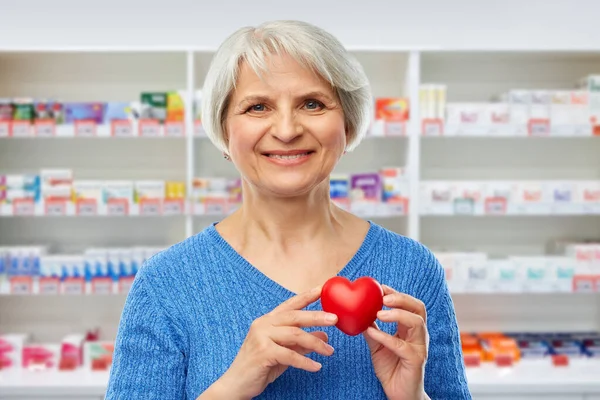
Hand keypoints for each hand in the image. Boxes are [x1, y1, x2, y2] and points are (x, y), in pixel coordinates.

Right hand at [214, 286, 337, 399]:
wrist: (236, 384)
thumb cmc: (260, 367)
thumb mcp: (285, 352)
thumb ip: (302, 342)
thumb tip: (324, 335)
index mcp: (268, 320)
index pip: (290, 305)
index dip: (307, 296)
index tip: (322, 288)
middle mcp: (263, 324)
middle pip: (295, 316)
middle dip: (317, 316)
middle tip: (335, 319)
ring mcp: (261, 337)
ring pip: (295, 335)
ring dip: (316, 343)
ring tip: (329, 351)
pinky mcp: (262, 352)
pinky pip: (290, 355)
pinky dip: (305, 362)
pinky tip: (316, 367)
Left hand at [363, 285, 428, 399]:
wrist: (398, 394)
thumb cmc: (390, 368)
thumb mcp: (377, 345)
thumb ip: (371, 329)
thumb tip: (357, 312)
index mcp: (411, 329)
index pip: (410, 304)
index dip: (396, 293)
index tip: (380, 287)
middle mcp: (419, 335)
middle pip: (419, 308)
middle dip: (401, 298)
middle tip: (383, 297)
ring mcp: (419, 347)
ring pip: (416, 323)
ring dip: (396, 314)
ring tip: (378, 313)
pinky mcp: (416, 361)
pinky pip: (402, 346)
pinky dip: (386, 336)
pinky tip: (372, 332)